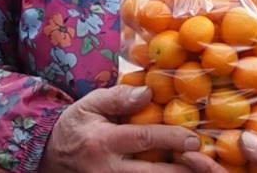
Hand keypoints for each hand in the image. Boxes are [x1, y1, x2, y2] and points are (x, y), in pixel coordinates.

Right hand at [40, 85, 199, 172]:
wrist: (50, 155)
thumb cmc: (75, 126)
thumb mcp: (89, 105)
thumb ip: (117, 97)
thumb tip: (148, 91)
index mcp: (103, 141)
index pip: (143, 139)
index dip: (171, 138)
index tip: (194, 138)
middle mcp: (109, 168)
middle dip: (183, 170)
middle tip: (205, 163)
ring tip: (195, 168)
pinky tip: (174, 171)